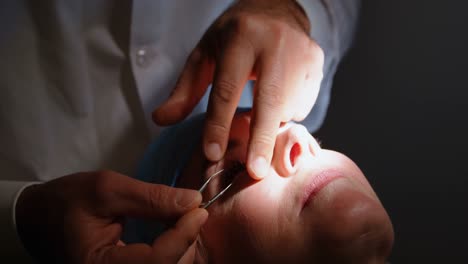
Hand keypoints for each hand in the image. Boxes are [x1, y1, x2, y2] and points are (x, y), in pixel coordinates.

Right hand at [15, 171, 207, 263]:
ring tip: (183, 217)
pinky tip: (174, 229)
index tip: (199, 210)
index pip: (156, 260)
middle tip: (192, 211)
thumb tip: (193, 200)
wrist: (41, 216)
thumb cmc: (68, 201)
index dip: (183, 235)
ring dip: (182, 245)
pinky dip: (172, 250)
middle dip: (185, 240)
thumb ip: (151, 197)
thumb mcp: (107, 189)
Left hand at [153, 0, 323, 179]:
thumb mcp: (205, 55)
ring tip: (262, 117)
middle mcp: (275, 42)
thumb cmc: (234, 36)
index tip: (212, 154)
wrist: (277, 9)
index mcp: (241, 38)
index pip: (227, 88)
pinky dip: (289, 112)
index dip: (218, 123)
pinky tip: (279, 99)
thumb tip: (160, 120)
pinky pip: (304, 102)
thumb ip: (185, 90)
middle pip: (269, 100)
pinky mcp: (318, 61)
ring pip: (288, 105)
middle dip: (261, 140)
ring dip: (273, 124)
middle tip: (256, 172)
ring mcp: (302, 52)